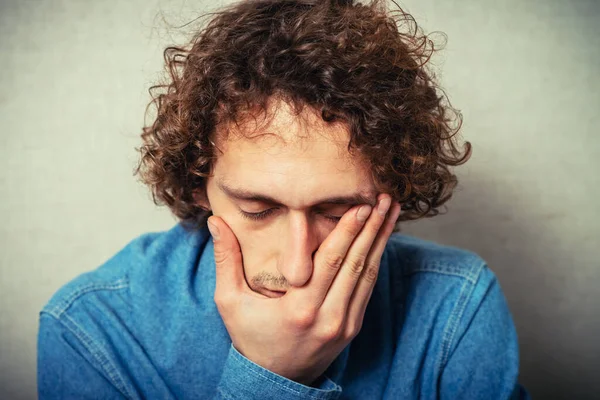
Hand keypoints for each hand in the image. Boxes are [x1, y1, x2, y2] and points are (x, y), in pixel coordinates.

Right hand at [207, 194, 400, 385]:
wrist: (273, 379)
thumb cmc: (249, 336)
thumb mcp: (230, 301)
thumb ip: (226, 259)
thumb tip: (216, 222)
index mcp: (299, 309)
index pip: (330, 262)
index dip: (348, 231)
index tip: (361, 205)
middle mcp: (328, 317)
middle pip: (356, 264)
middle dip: (372, 227)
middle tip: (384, 198)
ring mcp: (344, 324)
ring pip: (368, 274)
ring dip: (381, 240)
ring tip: (390, 212)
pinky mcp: (352, 327)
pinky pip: (368, 288)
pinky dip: (375, 260)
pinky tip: (381, 239)